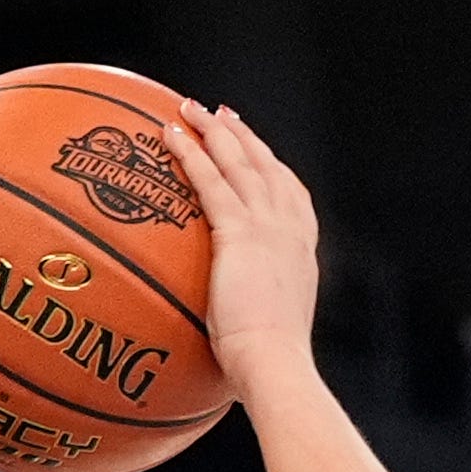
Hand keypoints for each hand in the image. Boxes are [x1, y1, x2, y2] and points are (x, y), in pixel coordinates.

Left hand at [162, 99, 318, 377]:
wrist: (274, 362)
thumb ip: (249, 309)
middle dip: (240, 135)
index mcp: (300, 248)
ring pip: (238, 164)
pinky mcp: (241, 233)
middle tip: (218, 113)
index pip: (287, 191)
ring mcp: (268, 227)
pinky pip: (211, 183)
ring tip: (188, 109)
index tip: (252, 145)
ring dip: (212, 132)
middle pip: (264, 165)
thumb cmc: (266, 362)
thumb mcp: (264, 326)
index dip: (269, 163)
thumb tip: (226, 324)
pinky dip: (191, 155)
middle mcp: (290, 228)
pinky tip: (170, 137)